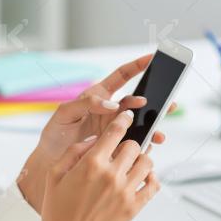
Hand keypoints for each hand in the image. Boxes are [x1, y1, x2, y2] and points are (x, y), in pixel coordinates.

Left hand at [18, 54, 175, 213]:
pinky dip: (144, 143)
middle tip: (169, 101)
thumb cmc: (55, 135)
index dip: (136, 66)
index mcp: (98, 96)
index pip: (121, 77)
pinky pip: (133, 142)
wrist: (51, 162)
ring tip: (160, 129)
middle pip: (137, 101)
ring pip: (139, 123)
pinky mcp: (115, 145)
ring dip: (153, 124)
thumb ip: (86, 104)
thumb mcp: (65, 113)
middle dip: (155, 100)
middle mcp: (110, 111)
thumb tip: (112, 105)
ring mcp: (114, 129)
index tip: (152, 58)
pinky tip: (150, 144)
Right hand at [34, 110, 160, 220]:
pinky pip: (154, 185)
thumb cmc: (57, 211)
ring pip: (147, 161)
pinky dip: (151, 178)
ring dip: (141, 159)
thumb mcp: (55, 174)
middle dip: (128, 143)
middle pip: (134, 144)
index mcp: (91, 164)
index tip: (127, 116)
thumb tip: (93, 139)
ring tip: (131, 163)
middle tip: (122, 148)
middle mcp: (111, 175)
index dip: (123, 119)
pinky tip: (141, 178)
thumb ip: (74, 151)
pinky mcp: (134, 207)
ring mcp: (125, 192)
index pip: (116, 131)